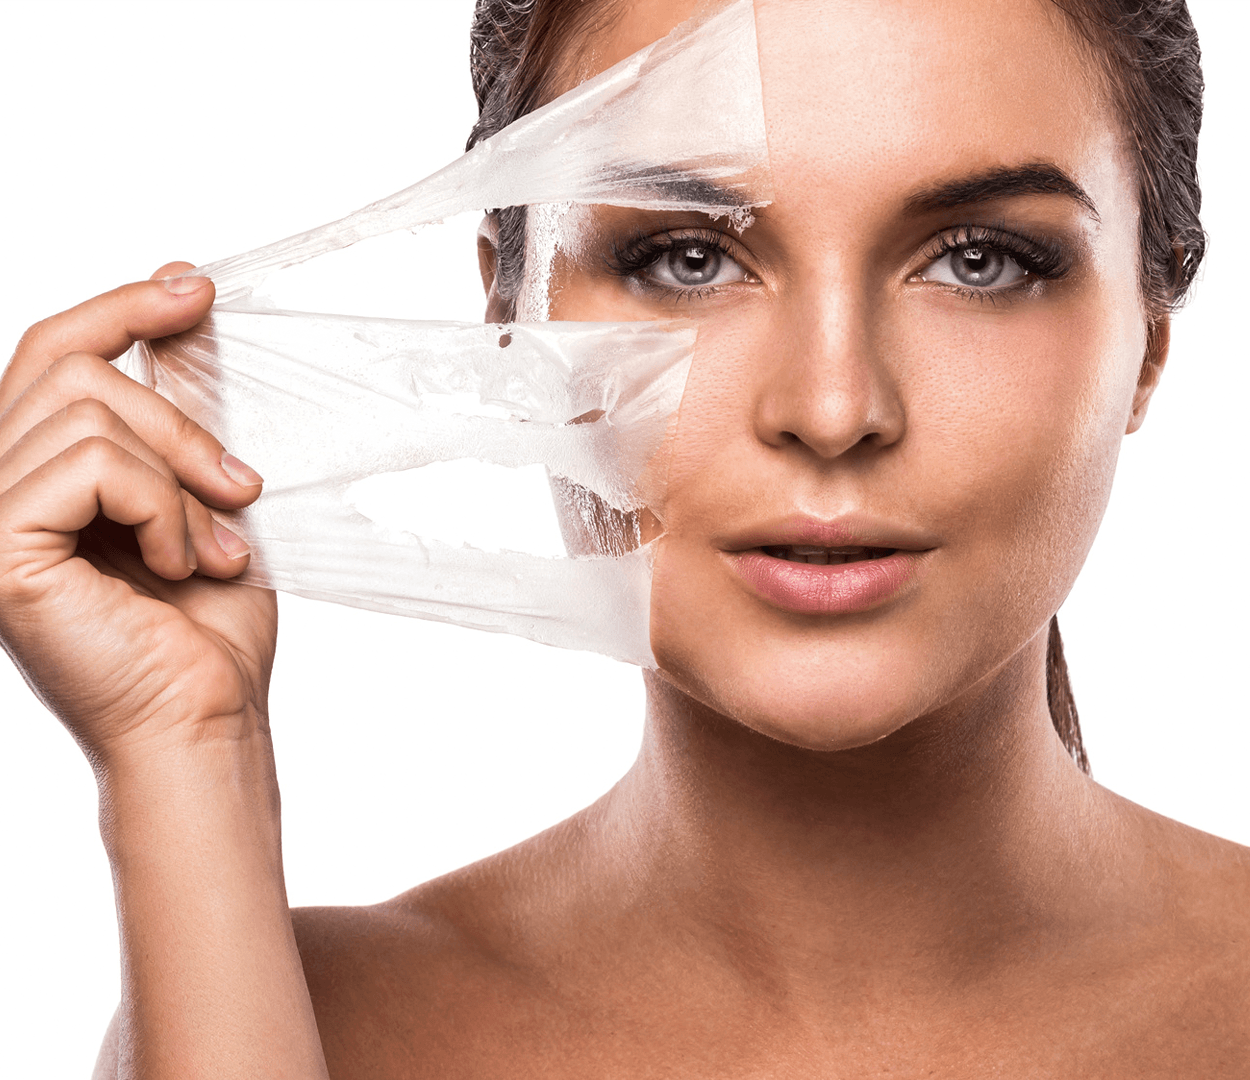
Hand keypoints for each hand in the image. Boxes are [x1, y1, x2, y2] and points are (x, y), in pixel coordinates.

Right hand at [0, 263, 277, 769]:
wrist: (206, 714)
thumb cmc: (206, 625)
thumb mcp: (202, 490)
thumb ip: (181, 404)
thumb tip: (190, 307)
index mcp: (33, 470)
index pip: (52, 349)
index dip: (122, 304)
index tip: (198, 287)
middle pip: (73, 366)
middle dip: (180, 419)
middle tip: (245, 487)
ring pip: (91, 410)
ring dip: (183, 478)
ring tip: (216, 549)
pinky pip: (94, 465)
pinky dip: (163, 509)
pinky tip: (181, 565)